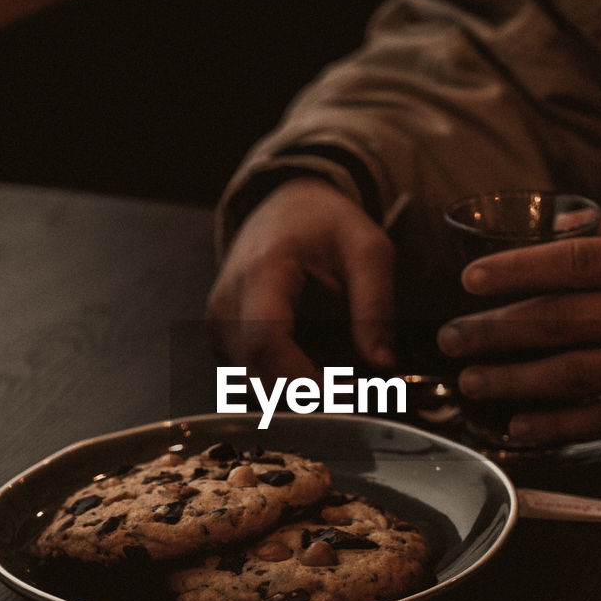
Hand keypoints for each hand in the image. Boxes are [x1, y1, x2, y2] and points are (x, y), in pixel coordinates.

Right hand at [207, 178, 395, 381]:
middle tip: (355, 391)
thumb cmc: (322, 222)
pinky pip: (249, 376)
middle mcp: (227, 303)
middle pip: (256, 374)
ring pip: (251, 384)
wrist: (284, 206)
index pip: (266, 342)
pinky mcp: (222, 338)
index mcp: (259, 273)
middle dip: (308, 394)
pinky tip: (314, 366)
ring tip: (339, 375)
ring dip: (296, 392)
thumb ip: (376, 305)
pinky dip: (284, 382)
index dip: (305, 379)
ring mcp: (218, 323)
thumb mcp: (368, 250)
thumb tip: (381, 363)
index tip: (347, 393)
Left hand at [436, 207, 600, 444]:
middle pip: (566, 319)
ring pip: (579, 373)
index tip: (472, 279)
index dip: (521, 269)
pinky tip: (521, 424)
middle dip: (498, 329)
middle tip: (452, 336)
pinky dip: (562, 426)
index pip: (580, 260)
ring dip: (516, 380)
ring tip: (473, 379)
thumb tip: (562, 225)